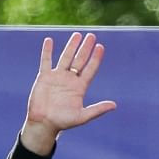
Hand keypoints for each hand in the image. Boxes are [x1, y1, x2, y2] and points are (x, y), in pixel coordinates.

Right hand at [20, 31, 117, 154]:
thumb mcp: (82, 116)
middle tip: (92, 36)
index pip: (90, 69)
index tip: (100, 47)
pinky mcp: (44, 77)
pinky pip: (46, 61)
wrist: (44, 123)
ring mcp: (57, 77)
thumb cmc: (63, 122)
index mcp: (80, 87)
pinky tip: (49, 40)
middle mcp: (70, 79)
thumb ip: (97, 110)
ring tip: (77, 34)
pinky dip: (47, 51)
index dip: (95, 58)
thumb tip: (114, 105)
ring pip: (65, 57)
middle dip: (86, 48)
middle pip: (80, 60)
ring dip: (71, 46)